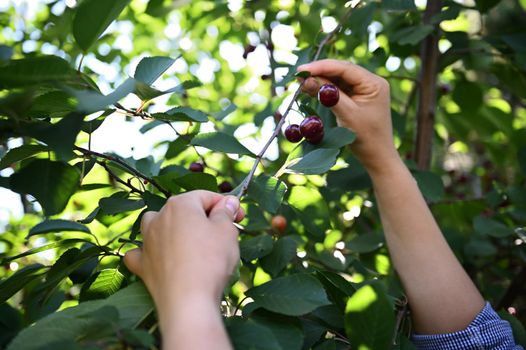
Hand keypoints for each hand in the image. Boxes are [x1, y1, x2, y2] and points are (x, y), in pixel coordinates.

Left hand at [124, 190, 244, 312]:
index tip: (239, 216)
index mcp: (180, 205)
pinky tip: (157, 256)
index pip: (206, 196)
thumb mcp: (226, 231)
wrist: (188, 300)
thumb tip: (228, 202)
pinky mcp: (142, 264)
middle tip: (223, 233)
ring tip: (190, 240)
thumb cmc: (210, 261)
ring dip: (172, 227)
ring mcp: (147, 241)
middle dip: (203, 218)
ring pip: (158, 224)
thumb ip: (226, 212)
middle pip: (184, 210)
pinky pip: (141, 251)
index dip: (226, 204)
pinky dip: (148, 251)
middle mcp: (159, 217)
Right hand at [298, 59, 399, 172]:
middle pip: (341, 70)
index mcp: (374, 83)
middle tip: (298, 75)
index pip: (345, 68)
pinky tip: (311, 88)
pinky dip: (325, 88)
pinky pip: (339, 87)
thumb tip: (306, 81)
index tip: (302, 70)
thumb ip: (327, 95)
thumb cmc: (366, 137)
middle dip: (319, 72)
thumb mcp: (346, 114)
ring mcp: (364, 89)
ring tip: (301, 82)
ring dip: (320, 79)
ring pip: (338, 78)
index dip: (322, 67)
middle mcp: (370, 82)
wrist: (377, 157)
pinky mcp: (357, 97)